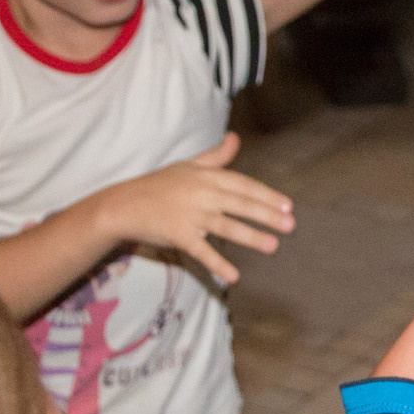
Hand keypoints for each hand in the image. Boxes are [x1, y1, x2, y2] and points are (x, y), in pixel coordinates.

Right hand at [95, 133, 295, 284]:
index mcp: (206, 176)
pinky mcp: (177, 235)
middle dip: (267, 214)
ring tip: (273, 246)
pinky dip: (217, 264)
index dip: (266, 195)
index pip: (243, 185)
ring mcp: (189, 215)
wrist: (122, 204)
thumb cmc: (158, 185)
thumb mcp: (187, 166)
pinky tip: (234, 276)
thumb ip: (215, 156)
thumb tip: (236, 137)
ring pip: (225, 226)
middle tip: (291, 224)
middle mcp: (201, 193)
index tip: (288, 205)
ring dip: (251, 236)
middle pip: (240, 204)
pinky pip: (201, 251)